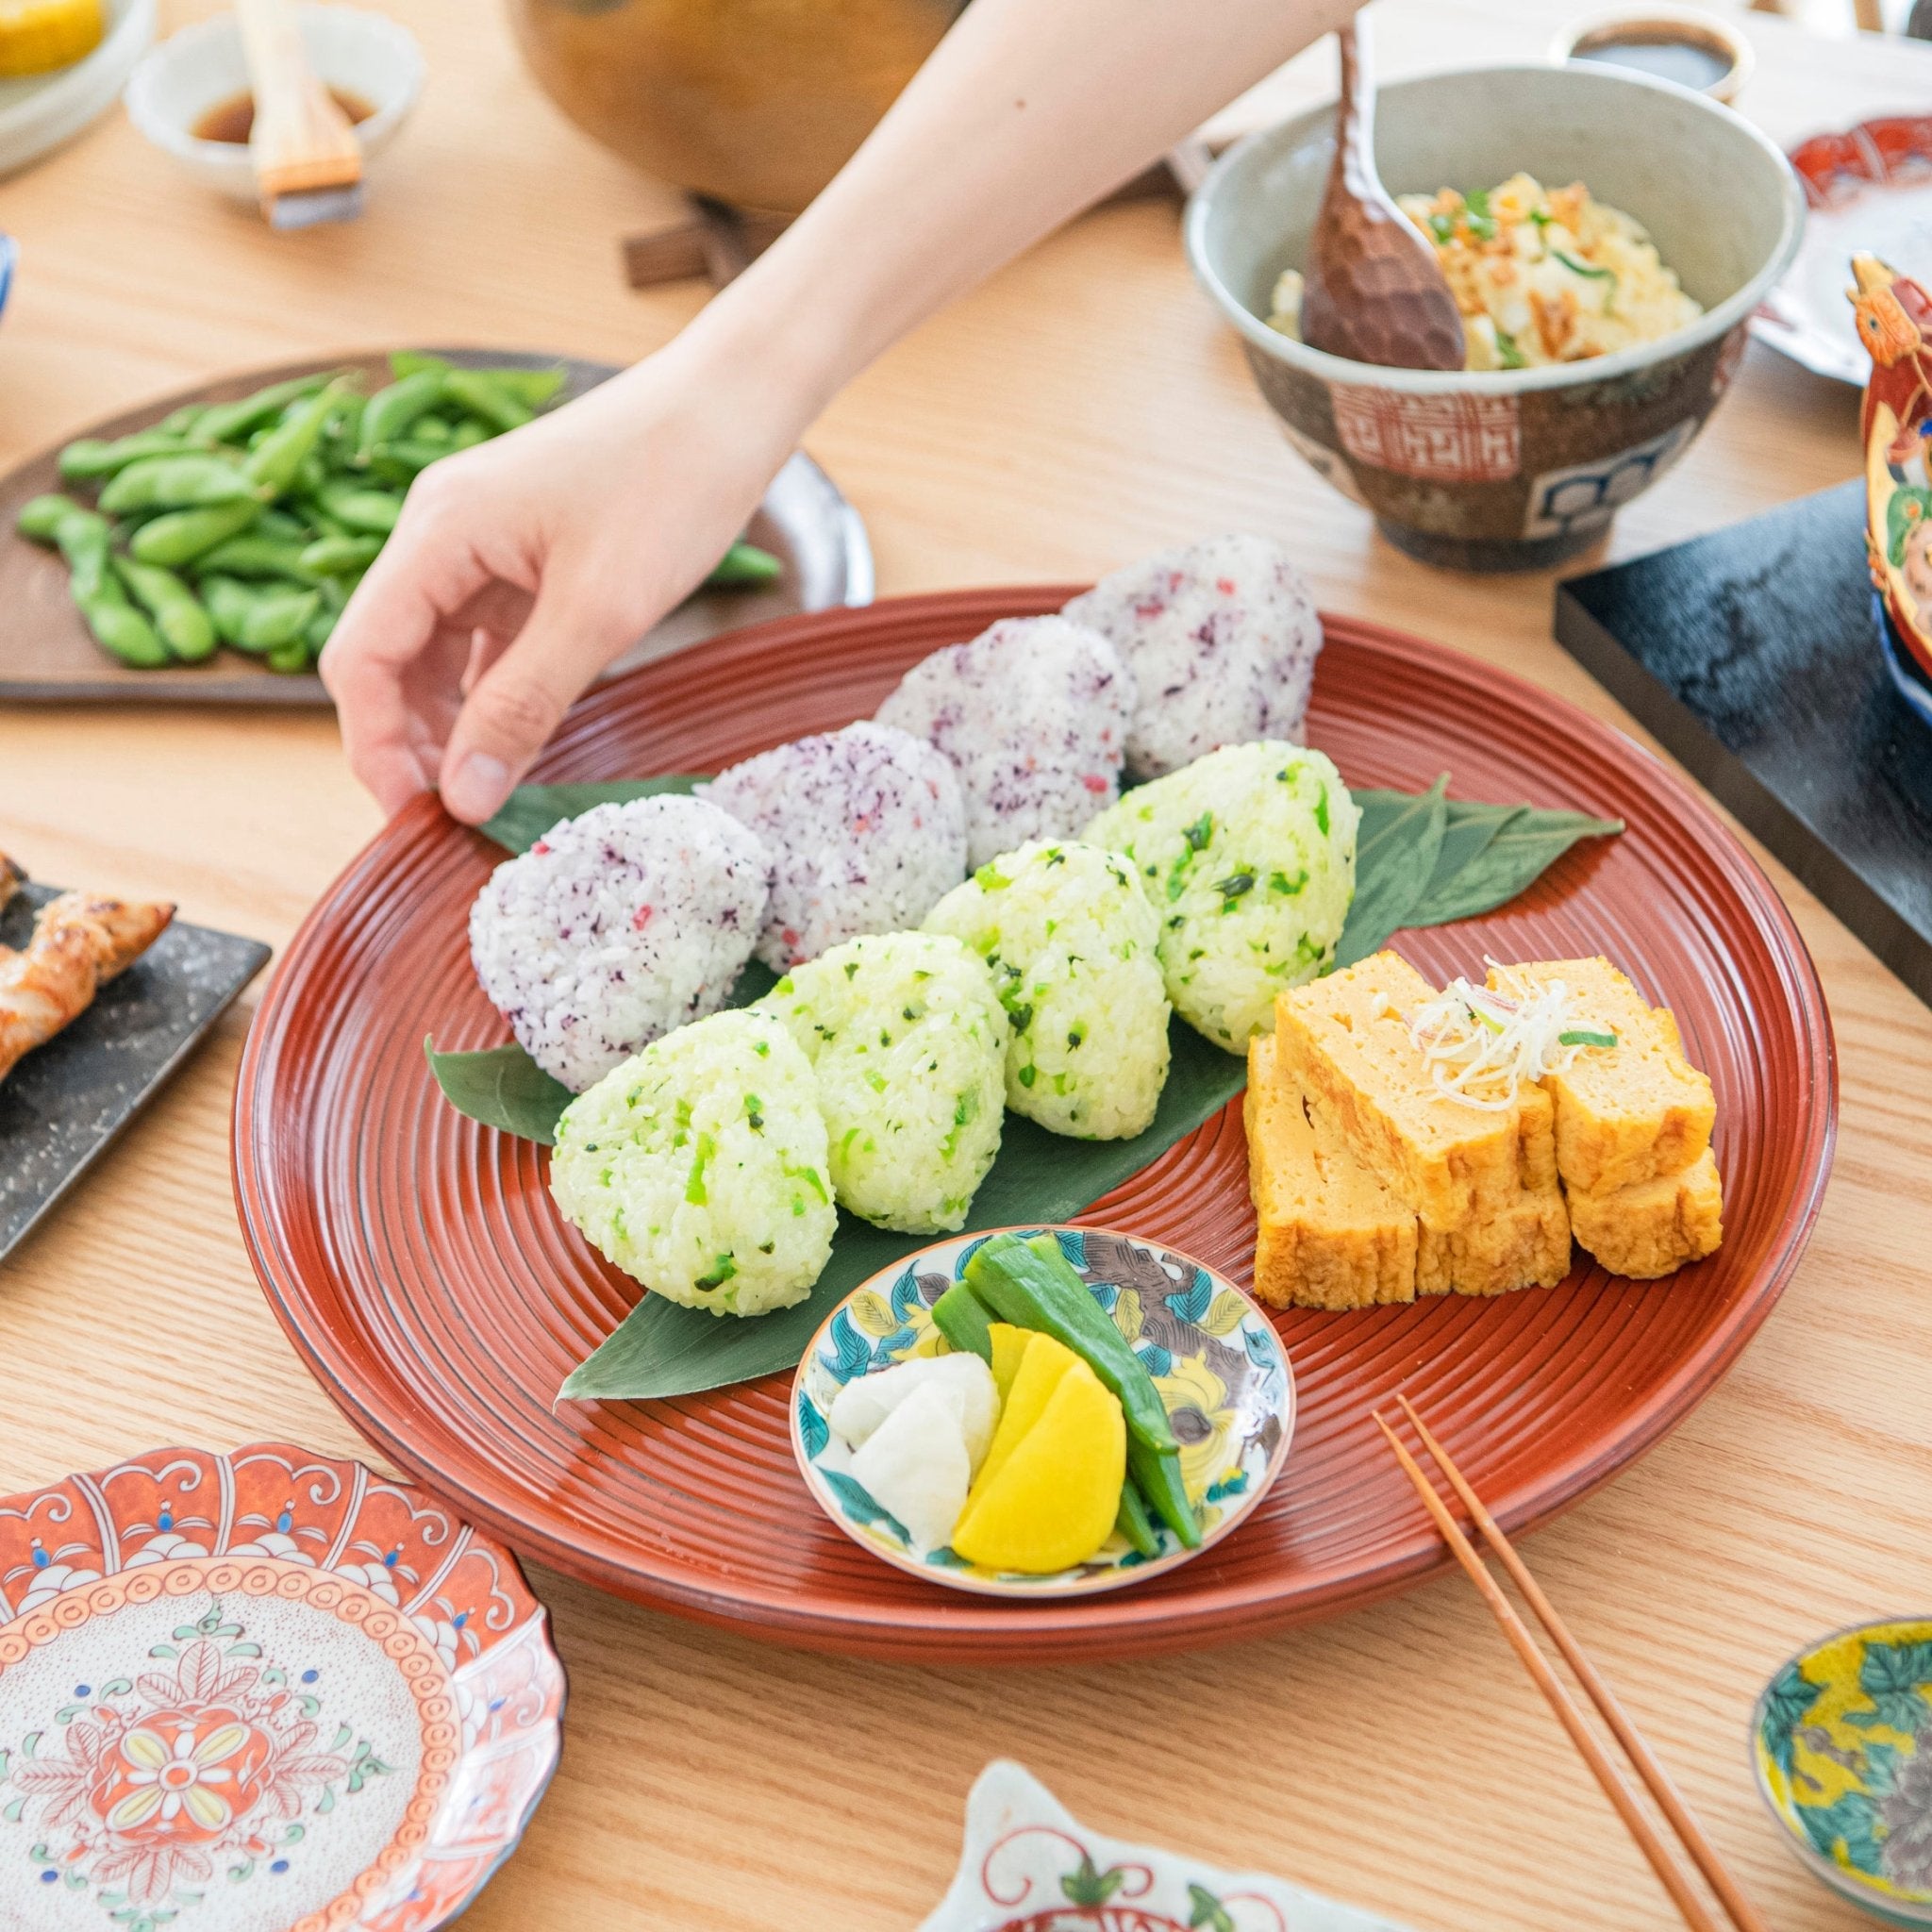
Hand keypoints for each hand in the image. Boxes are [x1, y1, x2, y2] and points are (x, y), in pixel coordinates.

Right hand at [320, 335, 804, 823]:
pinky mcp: (522, 558)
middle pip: (388, 661)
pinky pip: (485, 641)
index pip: (361, 658)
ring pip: (436, 657)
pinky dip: (494, 695)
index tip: (416, 818)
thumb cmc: (671, 486)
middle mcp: (440, 534)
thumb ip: (524, 706)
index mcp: (437, 532)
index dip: (376, 746)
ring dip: (453, 726)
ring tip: (490, 796)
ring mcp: (480, 545)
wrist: (732, 405)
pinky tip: (519, 746)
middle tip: (457, 822)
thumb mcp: (599, 614)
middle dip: (411, 744)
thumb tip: (463, 798)